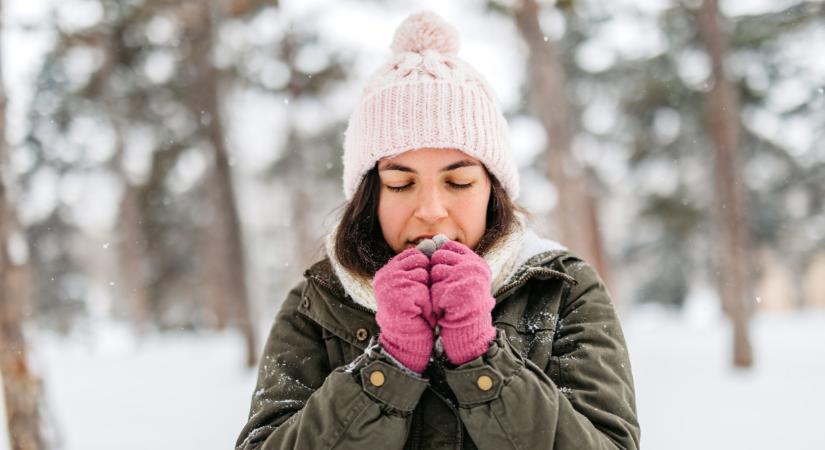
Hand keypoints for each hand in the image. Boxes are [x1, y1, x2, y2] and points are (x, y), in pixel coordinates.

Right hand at [374, 247, 434, 372]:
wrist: (406, 341)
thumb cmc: (414, 313)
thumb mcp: (413, 285)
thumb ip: (418, 265)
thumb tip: (433, 241)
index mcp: (387, 271)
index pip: (414, 254)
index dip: (424, 269)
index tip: (421, 286)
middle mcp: (386, 275)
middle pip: (420, 261)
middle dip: (426, 280)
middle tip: (419, 299)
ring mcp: (390, 285)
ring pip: (423, 275)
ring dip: (428, 293)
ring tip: (418, 307)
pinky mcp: (399, 296)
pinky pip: (423, 291)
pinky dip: (426, 304)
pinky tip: (418, 313)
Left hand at [430, 240, 496, 365]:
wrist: (468, 332)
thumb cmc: (462, 305)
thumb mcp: (463, 278)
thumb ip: (452, 260)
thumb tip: (436, 238)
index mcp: (477, 263)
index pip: (449, 247)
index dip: (441, 259)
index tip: (444, 275)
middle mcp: (474, 267)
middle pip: (439, 256)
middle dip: (437, 273)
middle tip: (446, 290)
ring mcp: (465, 277)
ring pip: (435, 271)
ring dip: (435, 285)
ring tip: (447, 298)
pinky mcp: (455, 289)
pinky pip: (434, 286)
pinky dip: (435, 297)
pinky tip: (445, 306)